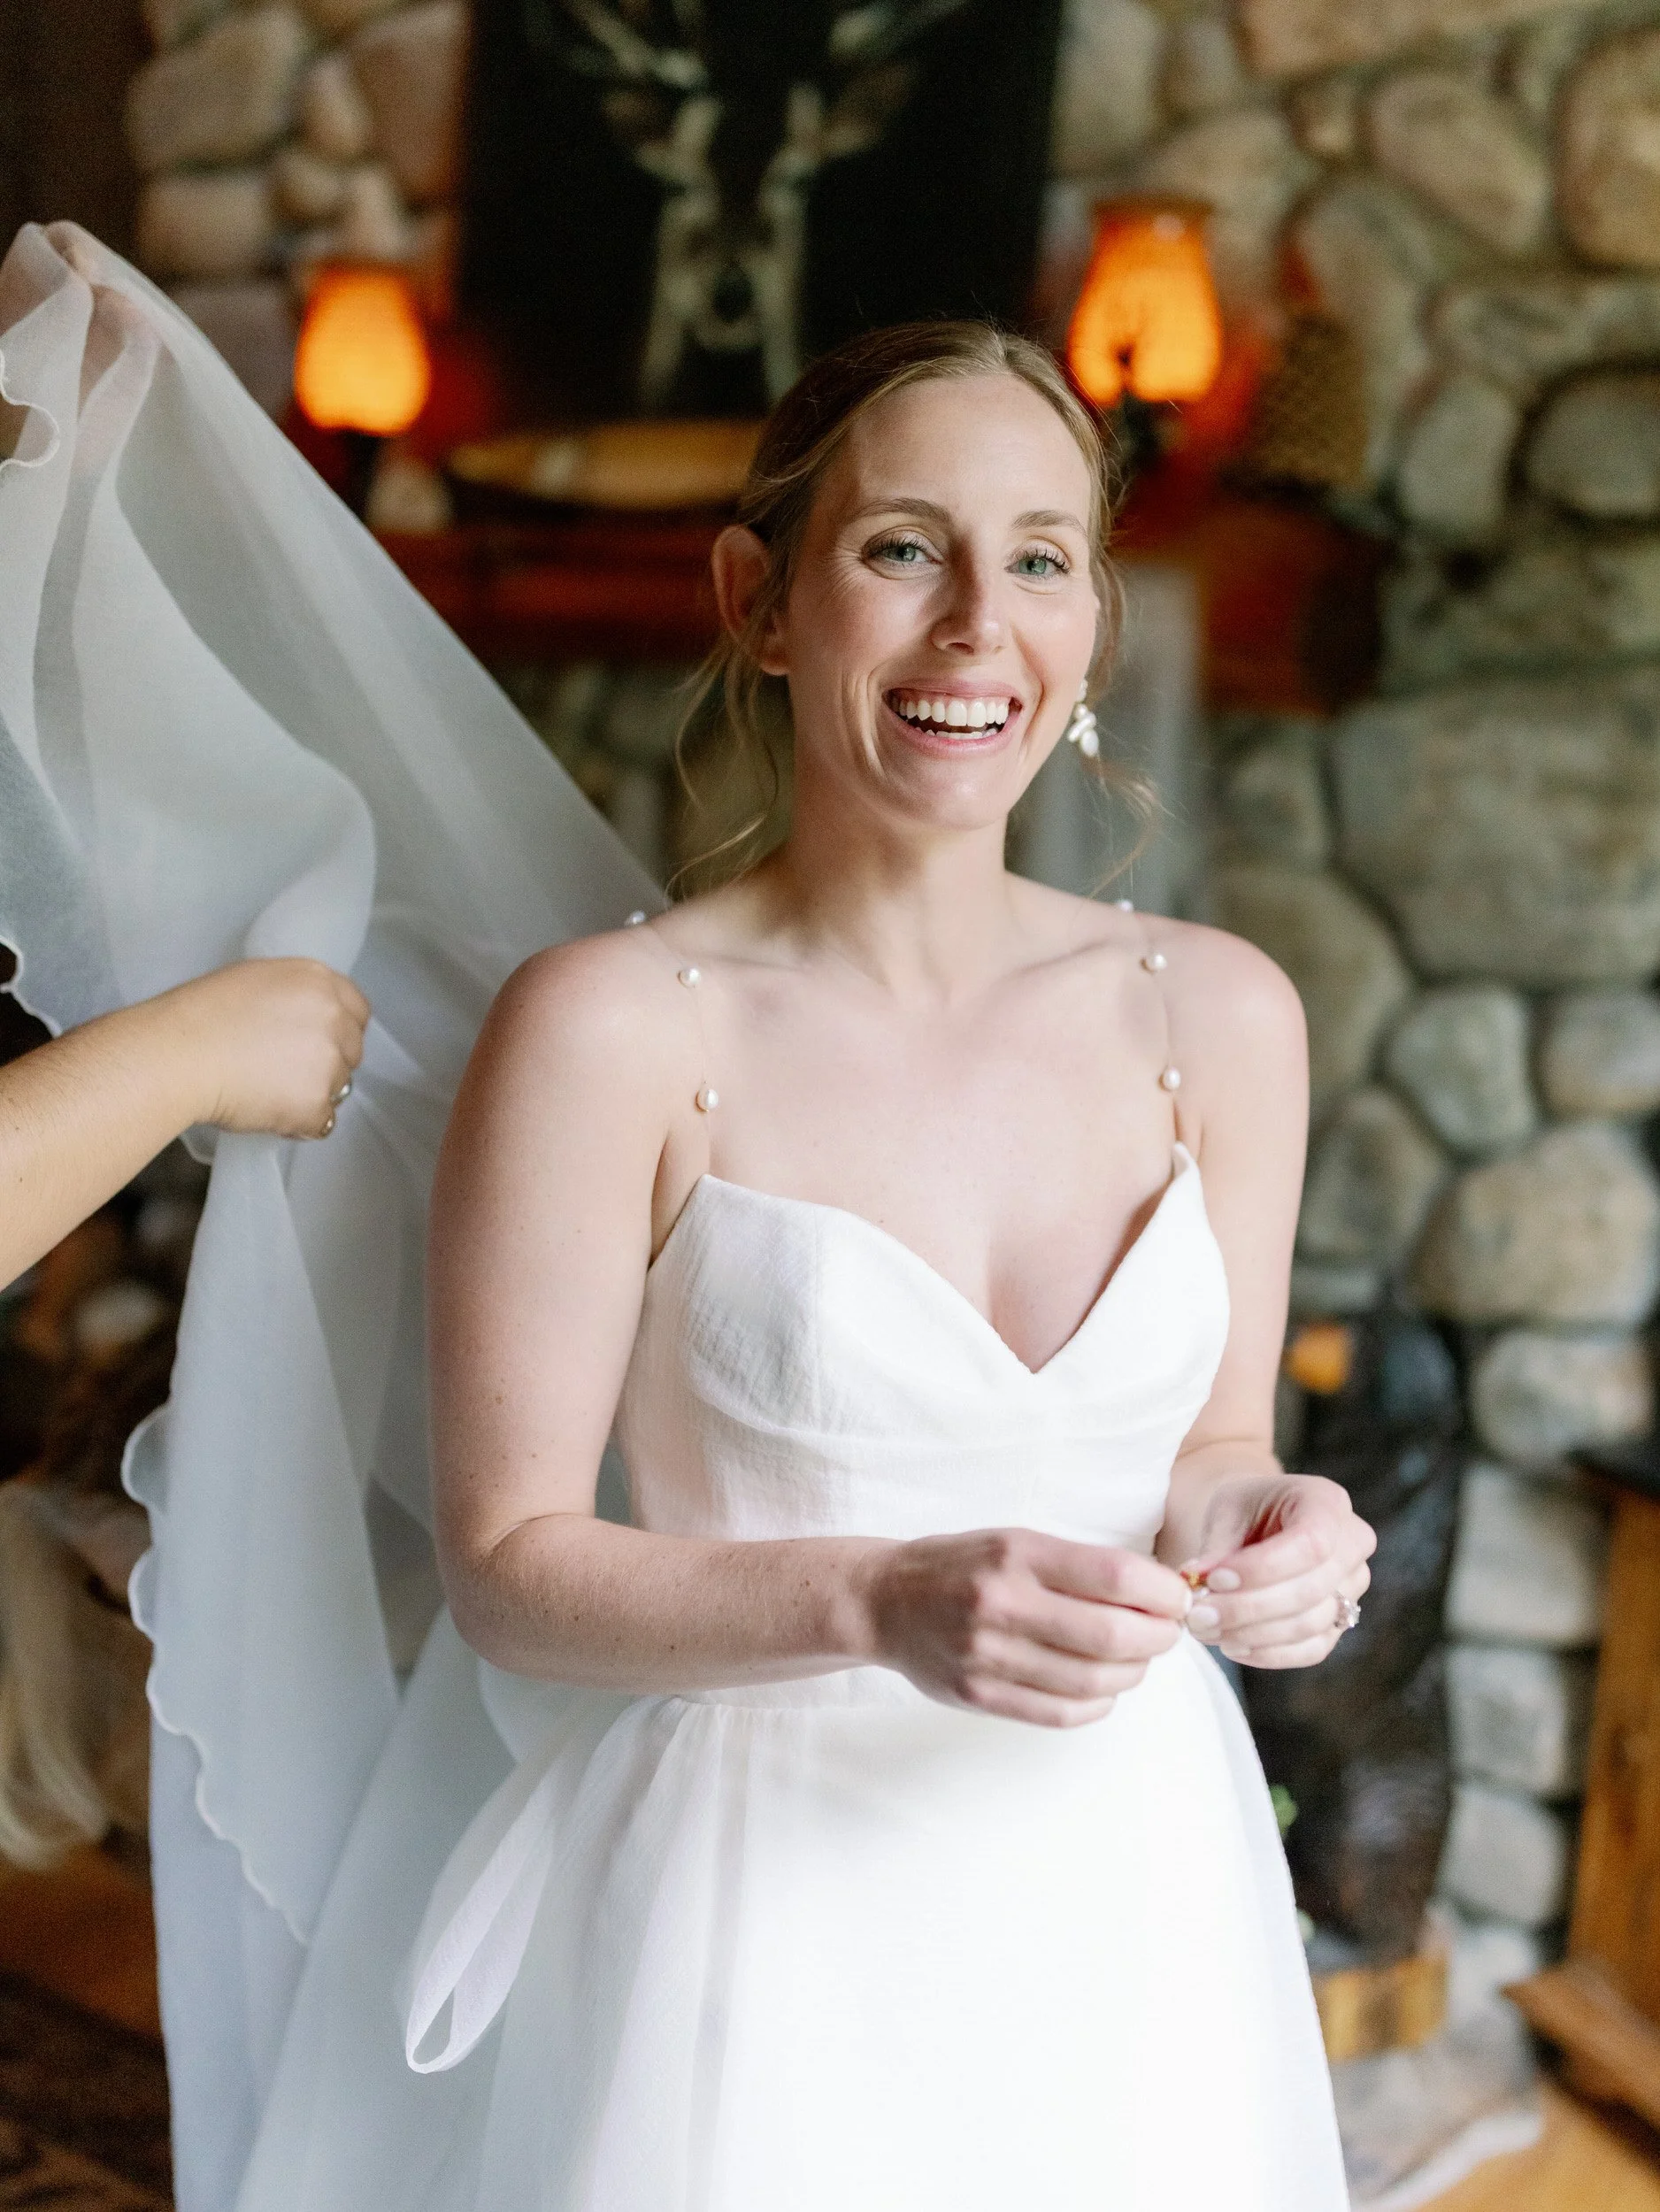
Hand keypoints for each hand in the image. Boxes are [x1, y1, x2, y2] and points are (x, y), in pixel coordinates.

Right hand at [157, 958, 369, 1139]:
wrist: (179, 1054)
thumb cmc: (201, 1014)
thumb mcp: (256, 981)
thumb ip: (293, 997)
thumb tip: (301, 1020)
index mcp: (319, 983)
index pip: (358, 1011)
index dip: (338, 1030)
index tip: (315, 1042)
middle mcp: (334, 1020)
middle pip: (351, 1050)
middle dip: (327, 1062)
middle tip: (284, 1070)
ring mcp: (329, 1064)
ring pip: (338, 1087)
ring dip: (312, 1093)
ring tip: (267, 1092)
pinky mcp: (316, 1105)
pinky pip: (321, 1123)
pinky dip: (298, 1124)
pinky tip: (267, 1113)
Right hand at [855, 1527, 1192, 1728]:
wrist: (884, 1601)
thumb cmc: (963, 1565)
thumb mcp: (1015, 1541)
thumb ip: (1078, 1566)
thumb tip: (1158, 1593)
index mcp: (1016, 1554)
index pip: (1114, 1575)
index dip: (1163, 1592)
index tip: (1179, 1597)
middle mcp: (1002, 1603)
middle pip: (1111, 1635)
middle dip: (1159, 1638)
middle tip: (1169, 1633)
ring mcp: (987, 1655)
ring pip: (1092, 1681)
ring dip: (1133, 1674)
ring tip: (1136, 1660)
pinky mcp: (978, 1695)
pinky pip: (1060, 1713)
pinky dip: (1097, 1704)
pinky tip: (1102, 1688)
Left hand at [1180, 1474, 1373, 1669]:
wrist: (1260, 1523)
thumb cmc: (1245, 1510)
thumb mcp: (1226, 1510)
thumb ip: (1217, 1546)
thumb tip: (1197, 1581)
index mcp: (1328, 1502)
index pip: (1310, 1544)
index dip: (1262, 1569)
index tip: (1214, 1580)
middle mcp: (1352, 1545)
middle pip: (1310, 1590)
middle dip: (1248, 1608)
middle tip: (1198, 1615)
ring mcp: (1351, 1587)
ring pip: (1310, 1624)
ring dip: (1252, 1634)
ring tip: (1205, 1628)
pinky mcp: (1339, 1621)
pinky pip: (1311, 1649)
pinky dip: (1268, 1653)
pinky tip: (1231, 1646)